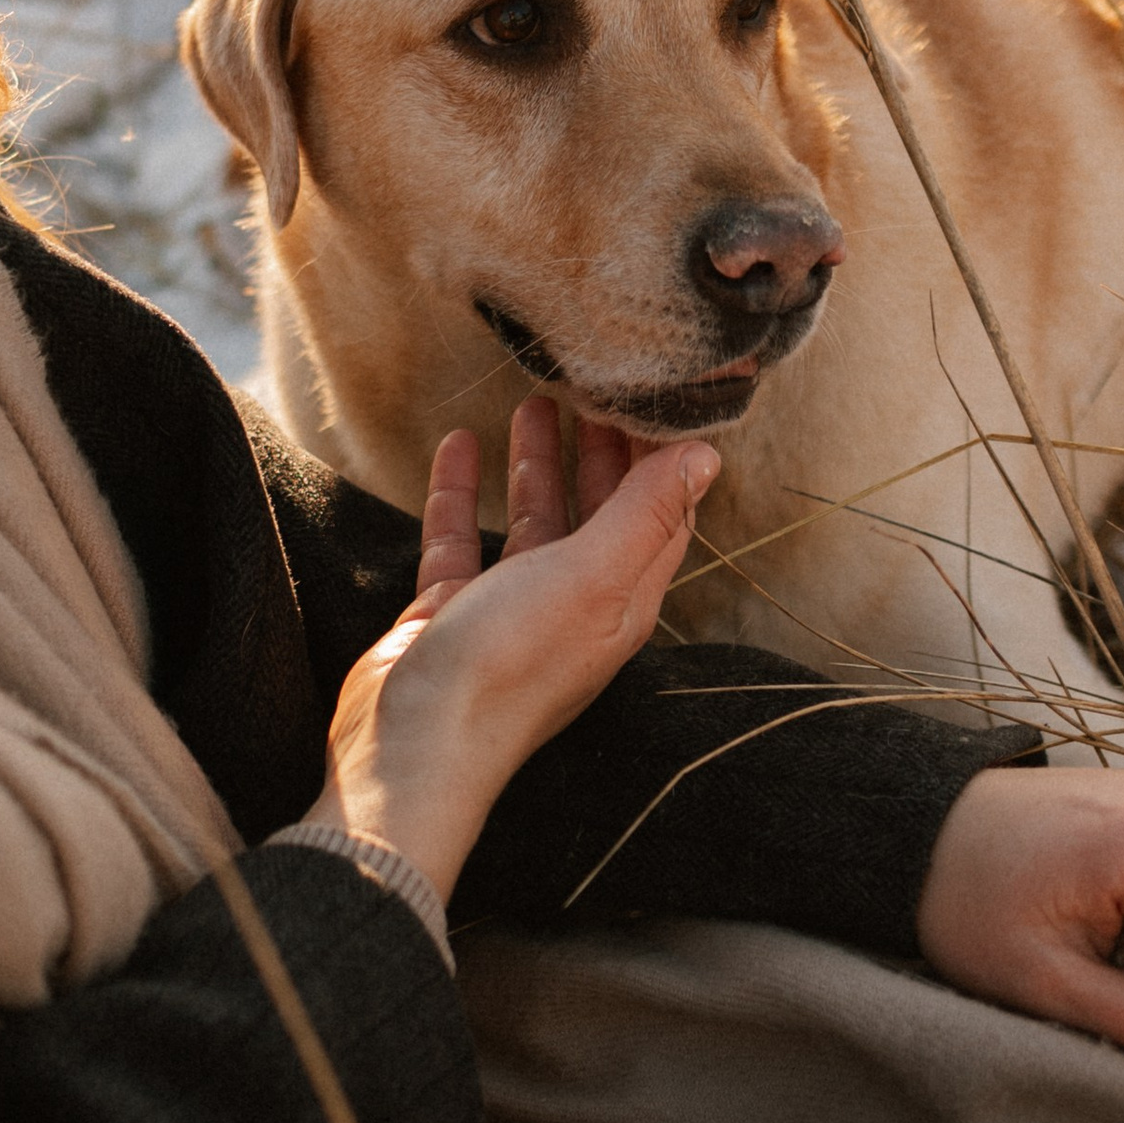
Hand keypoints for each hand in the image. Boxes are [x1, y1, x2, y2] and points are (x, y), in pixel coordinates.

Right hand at [302, 403, 717, 900]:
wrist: (417, 739)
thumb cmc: (513, 661)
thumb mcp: (592, 575)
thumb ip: (646, 512)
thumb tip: (706, 455)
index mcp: (623, 601)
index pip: (661, 517)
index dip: (662, 458)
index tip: (655, 395)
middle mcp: (574, 605)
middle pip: (600, 513)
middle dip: (602, 450)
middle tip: (596, 383)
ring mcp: (510, 610)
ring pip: (534, 521)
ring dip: (538, 463)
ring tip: (533, 399)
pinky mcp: (452, 612)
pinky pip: (464, 538)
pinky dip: (464, 492)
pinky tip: (458, 444)